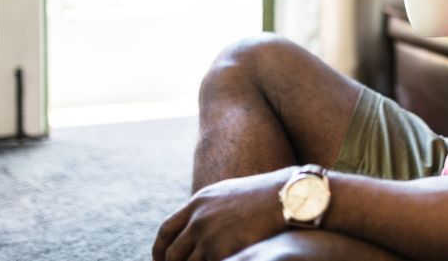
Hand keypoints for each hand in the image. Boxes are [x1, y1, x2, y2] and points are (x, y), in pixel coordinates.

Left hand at [153, 167, 292, 260]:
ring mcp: (209, 236)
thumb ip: (210, 209)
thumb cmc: (265, 196)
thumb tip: (199, 227)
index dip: (160, 250)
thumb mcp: (230, 194)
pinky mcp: (223, 251)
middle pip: (172, 253)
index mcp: (198, 203)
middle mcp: (198, 219)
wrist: (288, 196)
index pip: (165, 231)